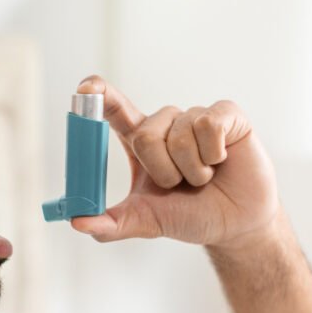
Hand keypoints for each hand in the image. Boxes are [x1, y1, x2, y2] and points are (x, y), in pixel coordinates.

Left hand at [69, 75, 280, 249]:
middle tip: (179, 184)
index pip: (115, 110)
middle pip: (146, 135)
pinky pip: (209, 126)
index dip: (101, 97)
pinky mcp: (226, 114)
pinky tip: (222, 160)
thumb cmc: (189, 215)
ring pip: (181, 134)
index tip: (86, 88)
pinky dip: (214, 154)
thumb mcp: (146, 221)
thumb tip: (76, 222)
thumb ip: (111, 224)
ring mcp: (195, 117)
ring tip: (204, 177)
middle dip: (162, 171)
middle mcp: (166, 123)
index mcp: (141, 141)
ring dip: (192, 169)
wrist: (234, 224)